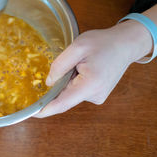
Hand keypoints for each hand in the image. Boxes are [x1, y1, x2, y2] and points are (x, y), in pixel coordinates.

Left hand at [34, 20, 152, 117]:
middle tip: (69, 63)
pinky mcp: (97, 94)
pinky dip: (74, 80)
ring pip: (70, 92)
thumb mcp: (78, 46)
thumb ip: (60, 65)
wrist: (125, 44)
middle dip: (58, 83)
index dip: (45, 110)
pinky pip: (77, 90)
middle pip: (65, 96)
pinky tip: (83, 67)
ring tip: (81, 63)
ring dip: (68, 80)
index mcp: (90, 85)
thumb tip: (49, 83)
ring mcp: (97, 97)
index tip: (31, 113)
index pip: (62, 103)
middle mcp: (95, 96)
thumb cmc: (103, 43)